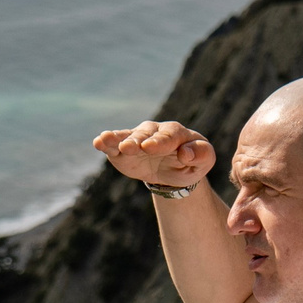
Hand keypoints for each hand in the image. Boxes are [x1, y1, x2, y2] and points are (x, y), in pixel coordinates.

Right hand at [94, 120, 213, 190]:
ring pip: (126, 136)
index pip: (168, 135)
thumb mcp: (204, 161)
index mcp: (176, 133)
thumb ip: (202, 155)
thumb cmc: (192, 162)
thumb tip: (186, 153)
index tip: (150, 147)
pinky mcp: (121, 149)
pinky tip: (97, 142)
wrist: (173, 170)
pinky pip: (113, 144)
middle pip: (144, 135)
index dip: (160, 141)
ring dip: (117, 139)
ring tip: (105, 140)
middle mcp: (154, 132)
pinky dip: (105, 142)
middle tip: (129, 148)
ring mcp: (136, 139)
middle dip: (137, 141)